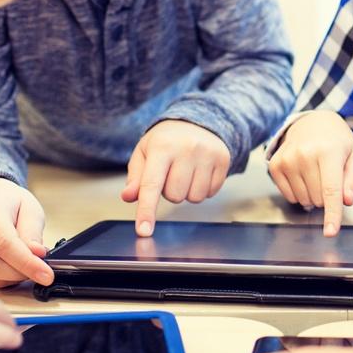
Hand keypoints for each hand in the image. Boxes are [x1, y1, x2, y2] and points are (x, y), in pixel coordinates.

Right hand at [0, 178, 51, 287]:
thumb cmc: (12, 205)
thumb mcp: (30, 209)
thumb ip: (33, 232)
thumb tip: (37, 254)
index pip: (5, 245)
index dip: (27, 263)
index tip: (47, 275)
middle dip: (22, 273)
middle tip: (41, 269)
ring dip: (14, 278)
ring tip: (27, 263)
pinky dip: (4, 280)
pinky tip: (14, 267)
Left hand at [122, 120, 230, 236]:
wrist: (196, 121)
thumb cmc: (166, 141)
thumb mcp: (144, 153)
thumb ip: (135, 177)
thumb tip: (129, 197)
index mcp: (162, 146)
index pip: (151, 185)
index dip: (146, 210)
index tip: (143, 231)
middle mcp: (187, 149)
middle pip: (174, 196)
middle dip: (169, 191)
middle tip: (171, 173)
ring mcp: (208, 154)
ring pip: (194, 197)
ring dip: (187, 192)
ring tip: (185, 172)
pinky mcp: (223, 160)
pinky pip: (210, 193)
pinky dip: (202, 188)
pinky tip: (199, 172)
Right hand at [267, 111, 352, 235]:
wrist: (311, 122)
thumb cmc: (335, 141)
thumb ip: (352, 180)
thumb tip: (346, 201)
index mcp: (328, 151)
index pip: (331, 190)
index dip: (332, 214)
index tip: (330, 232)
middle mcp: (305, 154)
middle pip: (318, 199)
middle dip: (327, 196)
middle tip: (328, 176)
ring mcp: (287, 159)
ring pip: (304, 200)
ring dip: (313, 195)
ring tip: (316, 174)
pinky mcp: (275, 164)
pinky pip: (289, 196)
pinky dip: (299, 192)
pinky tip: (303, 175)